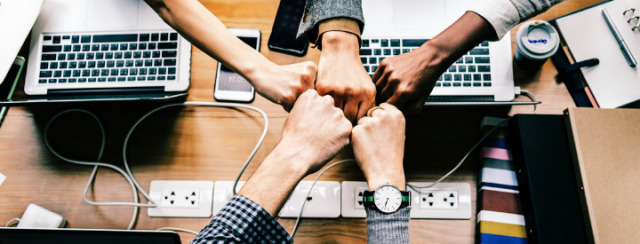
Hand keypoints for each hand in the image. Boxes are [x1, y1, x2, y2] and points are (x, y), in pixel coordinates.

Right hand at [251, 61, 316, 110]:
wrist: (262, 72)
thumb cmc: (281, 75)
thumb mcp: (300, 71)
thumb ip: (312, 82)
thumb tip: (323, 102)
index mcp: (312, 68)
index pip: (318, 89)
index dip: (307, 91)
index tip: (298, 85)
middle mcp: (307, 76)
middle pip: (312, 98)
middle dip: (302, 98)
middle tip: (290, 89)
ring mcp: (298, 86)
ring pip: (303, 104)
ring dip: (295, 103)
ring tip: (285, 92)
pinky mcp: (289, 96)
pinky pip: (293, 108)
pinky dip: (287, 106)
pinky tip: (281, 96)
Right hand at [277, 89, 352, 174]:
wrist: (296, 155)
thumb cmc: (292, 138)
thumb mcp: (294, 115)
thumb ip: (307, 108)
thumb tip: (315, 111)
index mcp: (312, 95)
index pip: (319, 102)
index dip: (315, 115)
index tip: (310, 124)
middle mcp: (326, 100)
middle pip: (331, 110)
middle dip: (327, 120)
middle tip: (317, 133)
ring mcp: (338, 114)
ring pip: (339, 121)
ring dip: (334, 129)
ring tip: (321, 140)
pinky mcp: (346, 127)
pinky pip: (345, 132)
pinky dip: (339, 139)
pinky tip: (328, 145)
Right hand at [316, 31, 375, 123]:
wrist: (340, 51)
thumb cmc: (354, 72)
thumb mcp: (366, 86)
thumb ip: (366, 104)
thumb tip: (363, 126)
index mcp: (368, 93)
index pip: (362, 118)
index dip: (356, 123)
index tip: (351, 123)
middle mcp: (355, 92)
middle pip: (349, 119)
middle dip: (344, 121)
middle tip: (339, 122)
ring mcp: (339, 90)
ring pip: (335, 114)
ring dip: (332, 115)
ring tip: (331, 115)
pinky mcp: (324, 88)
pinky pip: (324, 105)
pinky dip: (323, 107)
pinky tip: (324, 106)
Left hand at [351, 103, 405, 190]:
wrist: (385, 171)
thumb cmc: (391, 155)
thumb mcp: (399, 133)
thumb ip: (390, 120)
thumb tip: (379, 112)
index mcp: (396, 115)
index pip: (382, 106)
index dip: (379, 116)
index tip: (380, 125)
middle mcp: (384, 116)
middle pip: (371, 112)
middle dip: (370, 122)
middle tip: (376, 138)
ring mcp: (370, 122)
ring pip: (361, 121)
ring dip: (363, 130)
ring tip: (372, 145)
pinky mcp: (358, 130)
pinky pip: (354, 130)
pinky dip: (357, 138)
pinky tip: (365, 148)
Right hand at [373, 12, 496, 113]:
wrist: (429, 59)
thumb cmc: (426, 80)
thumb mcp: (421, 101)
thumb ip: (407, 111)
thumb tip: (392, 115)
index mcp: (403, 92)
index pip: (387, 108)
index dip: (390, 110)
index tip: (393, 108)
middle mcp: (394, 81)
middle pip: (380, 98)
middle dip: (385, 101)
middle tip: (391, 99)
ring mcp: (388, 71)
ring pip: (376, 88)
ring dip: (380, 92)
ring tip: (389, 91)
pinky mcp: (385, 63)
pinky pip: (375, 77)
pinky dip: (378, 82)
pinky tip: (387, 82)